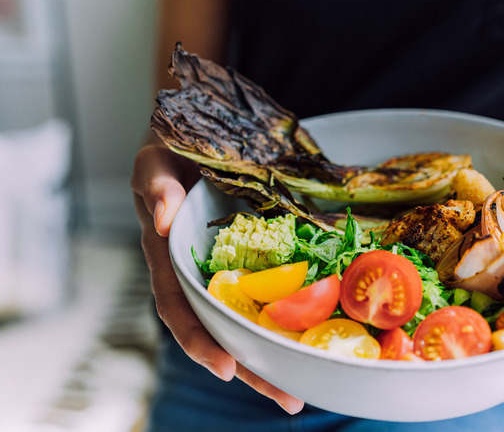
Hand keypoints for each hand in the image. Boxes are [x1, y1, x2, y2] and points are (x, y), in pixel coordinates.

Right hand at [131, 143, 304, 413]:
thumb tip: (163, 219)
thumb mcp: (155, 162)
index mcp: (169, 257)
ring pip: (250, 320)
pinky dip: (292, 317)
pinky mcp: (256, 258)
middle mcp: (200, 273)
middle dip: (252, 368)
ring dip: (274, 356)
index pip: (180, 308)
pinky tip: (317, 337)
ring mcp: (229, 269)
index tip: (226, 368)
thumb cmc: (171, 149)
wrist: (200, 135)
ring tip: (306, 388)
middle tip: (289, 398)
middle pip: (223, 330)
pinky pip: (273, 292)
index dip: (199, 341)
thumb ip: (156, 187)